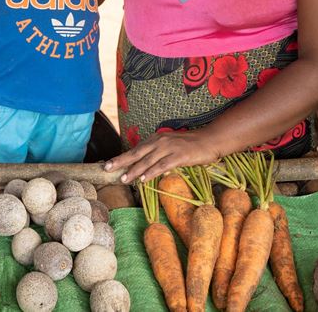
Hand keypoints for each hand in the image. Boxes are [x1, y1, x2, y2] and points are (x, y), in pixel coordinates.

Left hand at [104, 129, 220, 182]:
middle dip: (121, 161)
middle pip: (137, 153)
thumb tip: (143, 166)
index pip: (136, 149)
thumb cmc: (190, 146)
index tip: (109, 164)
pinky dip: (152, 172)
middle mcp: (160, 141)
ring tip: (123, 178)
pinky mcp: (179, 156)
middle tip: (107, 168)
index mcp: (156, 138)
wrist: (210, 140)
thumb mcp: (170, 147)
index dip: (122, 157)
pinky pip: (162, 165)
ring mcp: (169, 148)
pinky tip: (144, 179)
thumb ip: (157, 154)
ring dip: (134, 170)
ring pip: (147, 160)